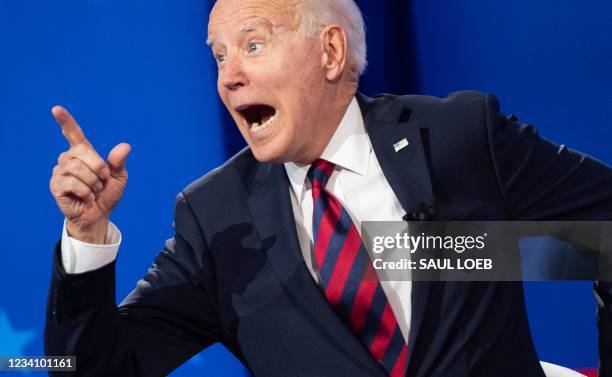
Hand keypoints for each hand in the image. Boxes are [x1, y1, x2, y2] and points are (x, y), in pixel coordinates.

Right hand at [49, 106, 130, 243]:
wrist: (99, 215)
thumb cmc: (107, 194)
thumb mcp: (118, 177)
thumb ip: (119, 162)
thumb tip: (125, 146)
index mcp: (83, 153)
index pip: (73, 133)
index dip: (66, 121)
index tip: (56, 109)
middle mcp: (68, 159)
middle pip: (82, 152)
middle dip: (99, 168)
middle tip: (102, 181)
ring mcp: (60, 172)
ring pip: (77, 168)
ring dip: (93, 182)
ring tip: (94, 191)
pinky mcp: (55, 185)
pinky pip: (72, 183)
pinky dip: (85, 192)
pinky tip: (86, 197)